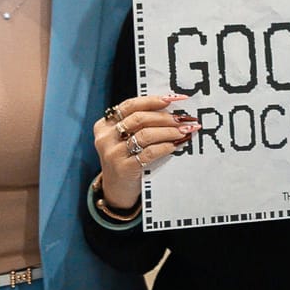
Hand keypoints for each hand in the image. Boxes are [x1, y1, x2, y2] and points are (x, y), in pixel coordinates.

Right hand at [92, 93, 194, 212]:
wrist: (116, 191)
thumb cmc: (126, 159)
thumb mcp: (124, 139)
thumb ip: (139, 124)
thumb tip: (171, 109)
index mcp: (104, 125)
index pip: (130, 105)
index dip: (153, 100)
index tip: (174, 98)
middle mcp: (105, 138)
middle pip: (139, 118)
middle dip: (165, 117)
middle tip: (184, 119)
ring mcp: (113, 154)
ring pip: (145, 134)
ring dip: (169, 131)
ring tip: (184, 131)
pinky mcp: (123, 168)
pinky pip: (149, 153)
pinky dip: (165, 147)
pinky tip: (175, 145)